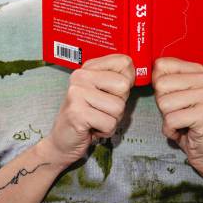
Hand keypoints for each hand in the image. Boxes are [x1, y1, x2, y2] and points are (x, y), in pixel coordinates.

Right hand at [40, 54, 133, 168]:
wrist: (63, 140)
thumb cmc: (89, 116)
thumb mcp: (104, 92)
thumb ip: (119, 80)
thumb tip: (140, 72)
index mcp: (89, 67)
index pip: (124, 62)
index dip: (128, 80)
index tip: (114, 92)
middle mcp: (80, 76)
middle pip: (124, 85)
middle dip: (119, 103)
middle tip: (102, 109)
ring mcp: (76, 93)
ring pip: (118, 107)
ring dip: (112, 119)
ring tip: (96, 119)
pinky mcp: (77, 113)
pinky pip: (110, 123)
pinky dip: (105, 131)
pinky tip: (92, 128)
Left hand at [152, 57, 202, 177]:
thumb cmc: (188, 121)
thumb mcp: (174, 95)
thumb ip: (164, 79)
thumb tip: (147, 67)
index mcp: (198, 70)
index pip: (162, 65)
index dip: (158, 85)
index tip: (172, 96)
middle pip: (161, 84)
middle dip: (162, 103)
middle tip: (178, 112)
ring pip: (164, 103)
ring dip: (167, 118)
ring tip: (182, 121)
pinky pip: (170, 120)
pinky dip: (170, 130)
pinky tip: (184, 131)